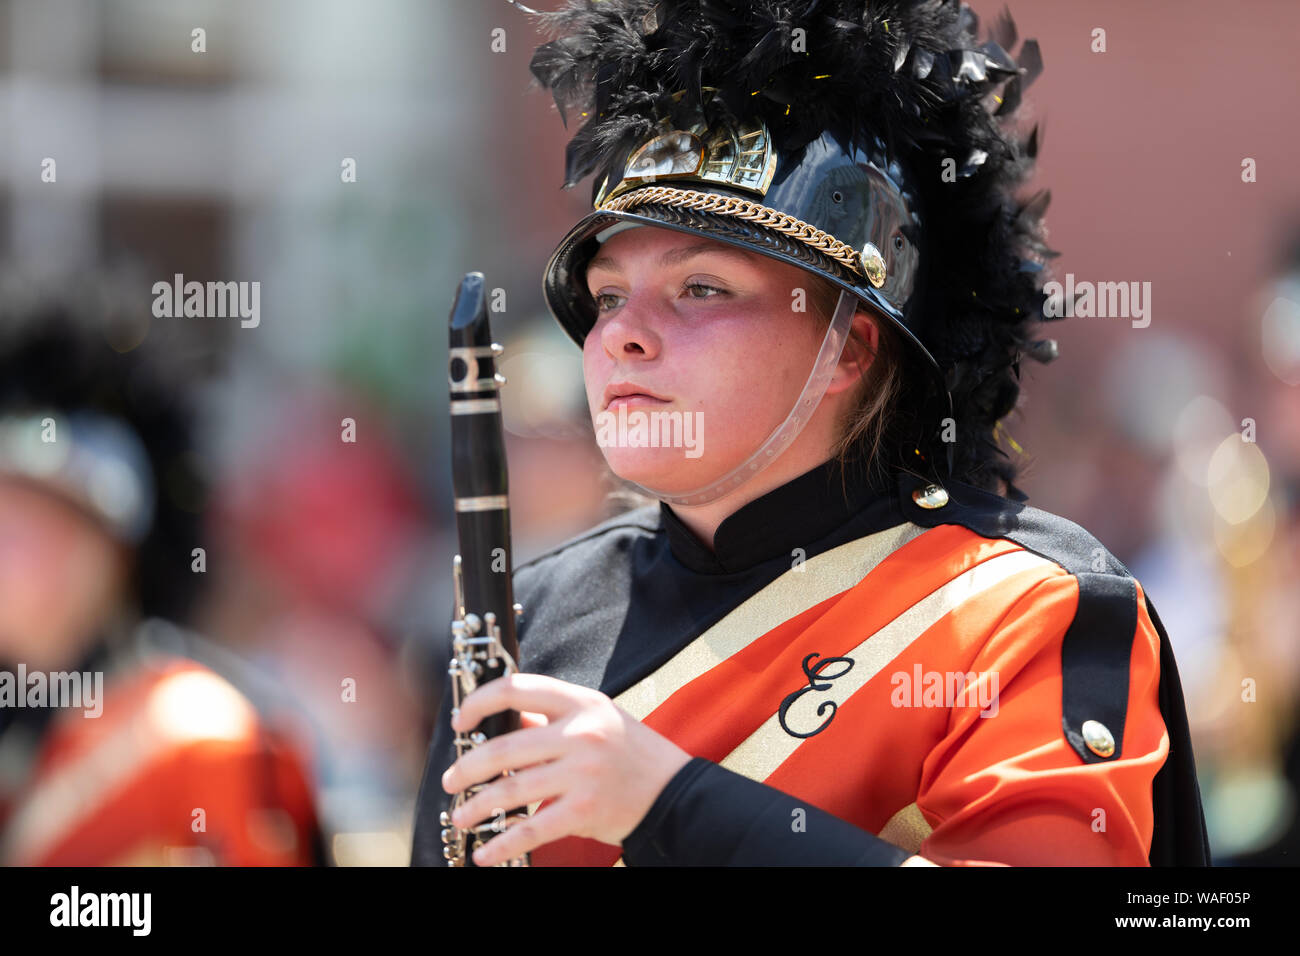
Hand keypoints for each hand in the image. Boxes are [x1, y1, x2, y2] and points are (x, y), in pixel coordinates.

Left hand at [440, 672, 693, 865]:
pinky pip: (531, 830)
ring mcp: (583, 773)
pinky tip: (484, 852)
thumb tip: (502, 719)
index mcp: (580, 702)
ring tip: (460, 815)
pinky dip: (502, 843)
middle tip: (451, 780)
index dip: (479, 702)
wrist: (673, 791)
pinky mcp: (585, 811)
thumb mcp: (596, 717)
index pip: (517, 689)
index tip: (460, 722)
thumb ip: (551, 716)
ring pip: (511, 790)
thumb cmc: (629, 752)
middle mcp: (581, 734)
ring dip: (476, 806)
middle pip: (504, 748)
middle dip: (467, 768)